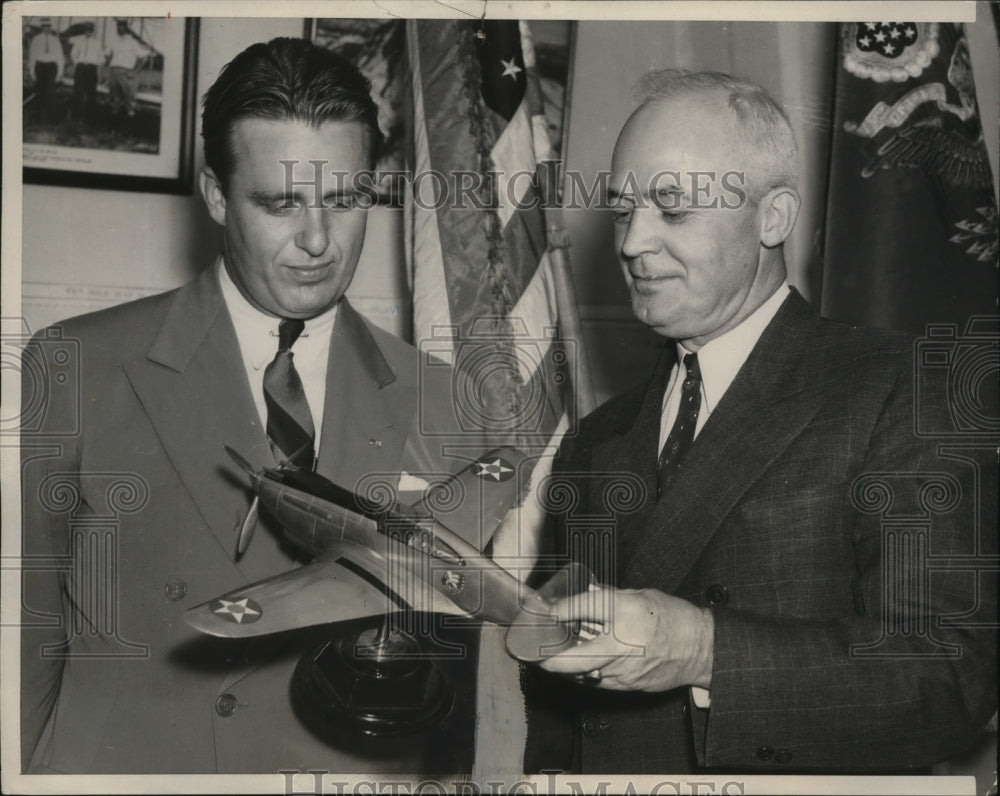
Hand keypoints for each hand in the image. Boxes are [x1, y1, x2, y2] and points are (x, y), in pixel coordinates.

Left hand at [538, 586, 713, 691]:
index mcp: (626, 612)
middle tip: (531, 650)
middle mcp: (622, 643)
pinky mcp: (627, 685)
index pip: (582, 608)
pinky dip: (581, 672)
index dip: (558, 610)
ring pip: (580, 674)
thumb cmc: (673, 618)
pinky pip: (596, 681)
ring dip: (562, 665)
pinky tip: (574, 664)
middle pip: (572, 658)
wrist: (701, 649)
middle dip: (546, 657)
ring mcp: (624, 669)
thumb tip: (581, 595)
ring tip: (548, 655)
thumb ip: (607, 597)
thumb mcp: (640, 595)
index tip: (544, 612)